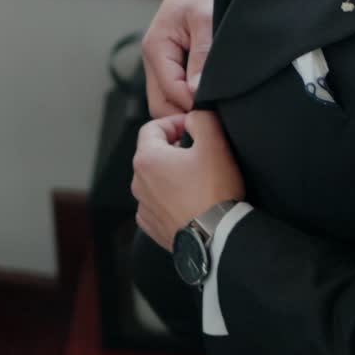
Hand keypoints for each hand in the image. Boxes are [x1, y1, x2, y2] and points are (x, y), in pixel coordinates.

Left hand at [131, 111, 244, 249]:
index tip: (195, 129)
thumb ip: (201, 118)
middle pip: (153, 154)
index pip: (153, 127)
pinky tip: (191, 202)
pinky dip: (171, 200)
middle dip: (174, 150)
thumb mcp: (214, 142)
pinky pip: (158, 204)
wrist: (216, 237)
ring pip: (156, 180)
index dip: (175, 123)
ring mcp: (143, 207)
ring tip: (198, 181)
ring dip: (173, 176)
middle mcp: (138, 183)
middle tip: (201, 155)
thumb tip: (193, 118)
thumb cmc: (214, 191)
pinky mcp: (152, 226)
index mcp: (146, 159)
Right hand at [143, 0, 216, 117]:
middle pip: (161, 104)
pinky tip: (208, 99)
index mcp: (155, 48)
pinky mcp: (171, 64)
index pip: (169, 92)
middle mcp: (153, 58)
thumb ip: (201, 57)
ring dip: (186, 109)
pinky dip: (188, 99)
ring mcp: (160, 63)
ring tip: (213, 110)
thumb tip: (196, 92)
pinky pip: (174, 91)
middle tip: (214, 120)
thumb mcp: (206, 20)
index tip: (215, 113)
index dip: (192, 106)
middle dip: (185, 115)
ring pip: (166, 101)